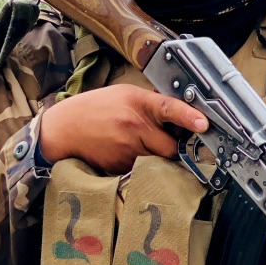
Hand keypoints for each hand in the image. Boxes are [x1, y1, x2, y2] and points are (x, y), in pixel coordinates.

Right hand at [39, 85, 207, 174]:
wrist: (63, 129)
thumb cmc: (96, 108)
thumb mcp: (125, 94)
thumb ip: (153, 104)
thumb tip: (184, 114)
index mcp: (137, 103)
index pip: (169, 108)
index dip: (188, 117)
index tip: (203, 124)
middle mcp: (134, 126)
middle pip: (171, 147)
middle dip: (172, 147)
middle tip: (163, 140)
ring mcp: (127, 149)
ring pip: (159, 161)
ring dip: (157, 156)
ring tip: (138, 143)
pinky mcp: (121, 167)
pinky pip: (144, 170)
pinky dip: (142, 164)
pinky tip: (126, 151)